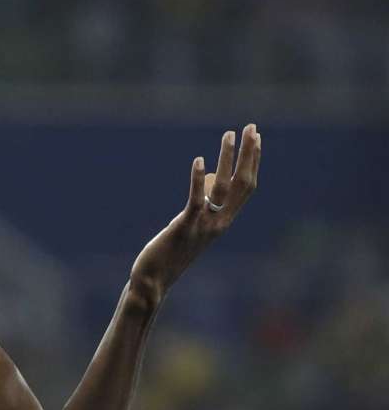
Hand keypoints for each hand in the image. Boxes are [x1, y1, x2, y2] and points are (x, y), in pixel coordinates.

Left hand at [130, 123, 260, 305]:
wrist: (154, 281)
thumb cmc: (171, 251)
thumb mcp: (191, 223)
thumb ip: (204, 202)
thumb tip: (212, 177)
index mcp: (222, 221)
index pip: (246, 188)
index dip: (252, 162)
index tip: (255, 138)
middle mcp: (219, 223)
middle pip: (242, 184)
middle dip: (248, 155)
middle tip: (250, 128)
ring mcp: (203, 226)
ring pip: (224, 188)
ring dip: (227, 159)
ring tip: (228, 135)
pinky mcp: (184, 227)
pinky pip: (196, 201)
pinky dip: (198, 180)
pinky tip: (198, 160)